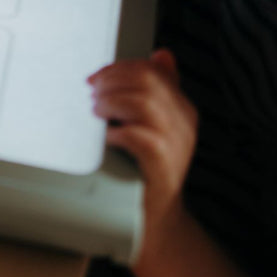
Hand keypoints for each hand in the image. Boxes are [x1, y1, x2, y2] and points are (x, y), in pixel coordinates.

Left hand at [88, 48, 198, 258]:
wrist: (154, 222)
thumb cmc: (146, 171)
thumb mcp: (154, 126)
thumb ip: (156, 92)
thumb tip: (163, 54)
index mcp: (182, 109)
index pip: (153, 70)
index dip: (119, 68)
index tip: (95, 78)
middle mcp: (184, 123)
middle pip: (148, 81)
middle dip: (112, 81)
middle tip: (91, 93)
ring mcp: (177, 146)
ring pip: (144, 104)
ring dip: (112, 102)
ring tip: (96, 112)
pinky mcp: (163, 167)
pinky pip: (140, 137)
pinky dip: (118, 133)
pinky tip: (106, 139)